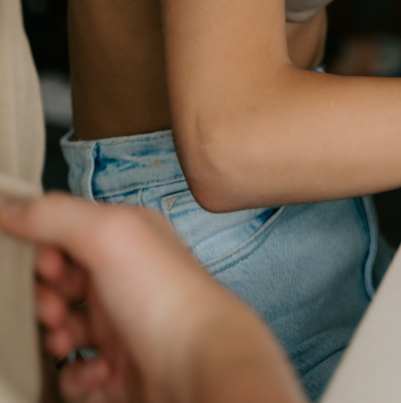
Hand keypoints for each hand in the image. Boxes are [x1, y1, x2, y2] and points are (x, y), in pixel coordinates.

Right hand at [0, 193, 304, 402]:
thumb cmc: (166, 296)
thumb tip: (11, 205)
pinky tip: (99, 371)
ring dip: (55, 337)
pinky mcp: (119, 371)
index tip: (46, 266)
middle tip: (54, 308)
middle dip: (45, 297)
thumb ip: (55, 216)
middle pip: (62, 286)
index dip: (47, 251)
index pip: (71, 235)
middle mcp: (127, 280)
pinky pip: (76, 375)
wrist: (199, 366)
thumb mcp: (108, 235)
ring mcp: (123, 327)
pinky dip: (76, 377)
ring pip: (63, 331)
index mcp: (129, 240)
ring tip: (68, 342)